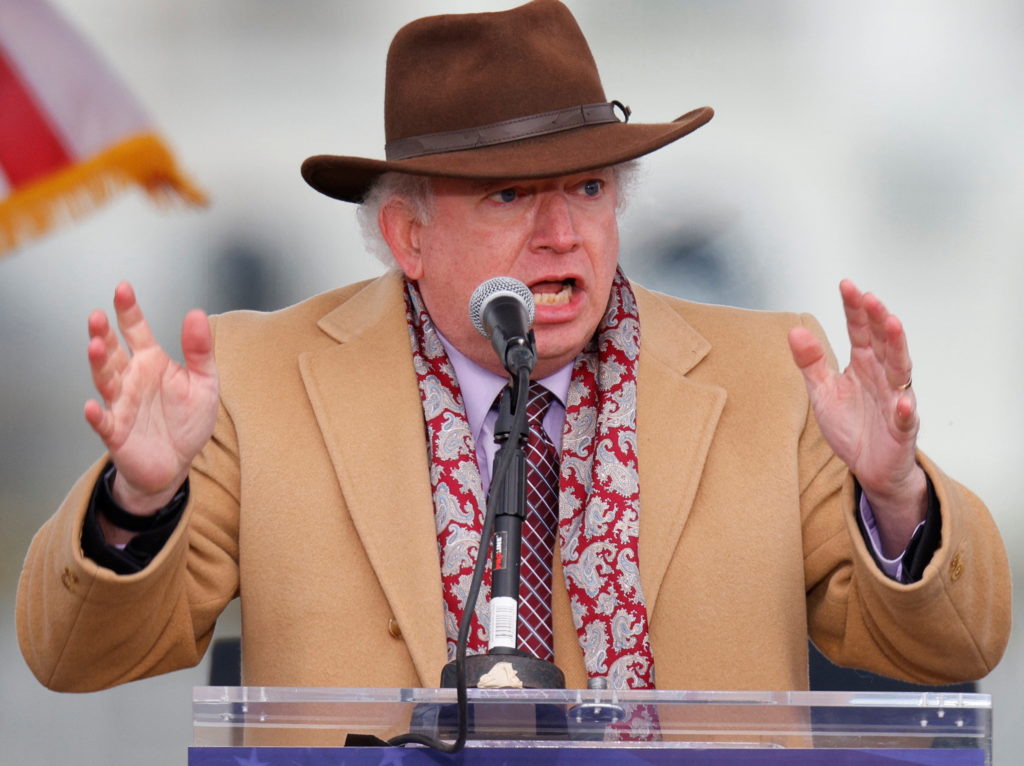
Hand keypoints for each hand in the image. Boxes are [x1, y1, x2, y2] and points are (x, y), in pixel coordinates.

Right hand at [84, 282, 218, 519]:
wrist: (177, 462)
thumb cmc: (187, 419)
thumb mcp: (204, 382)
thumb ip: (200, 351)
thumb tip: (197, 313)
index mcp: (151, 362)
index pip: (136, 331)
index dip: (129, 310)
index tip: (123, 288)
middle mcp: (131, 379)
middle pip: (112, 352)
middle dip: (103, 333)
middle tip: (97, 315)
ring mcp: (120, 405)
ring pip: (104, 380)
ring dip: (98, 363)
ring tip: (95, 345)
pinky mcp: (116, 433)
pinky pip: (103, 423)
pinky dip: (96, 415)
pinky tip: (92, 406)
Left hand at [788, 279, 926, 555]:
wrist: (869, 467)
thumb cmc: (850, 426)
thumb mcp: (822, 392)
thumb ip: (811, 362)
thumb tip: (794, 330)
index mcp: (863, 365)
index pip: (860, 331)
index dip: (854, 309)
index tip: (847, 285)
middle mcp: (883, 377)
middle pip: (882, 343)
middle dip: (877, 320)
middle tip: (869, 297)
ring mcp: (895, 401)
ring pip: (900, 371)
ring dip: (897, 348)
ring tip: (893, 325)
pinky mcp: (902, 430)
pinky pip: (906, 419)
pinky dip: (905, 410)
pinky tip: (903, 401)